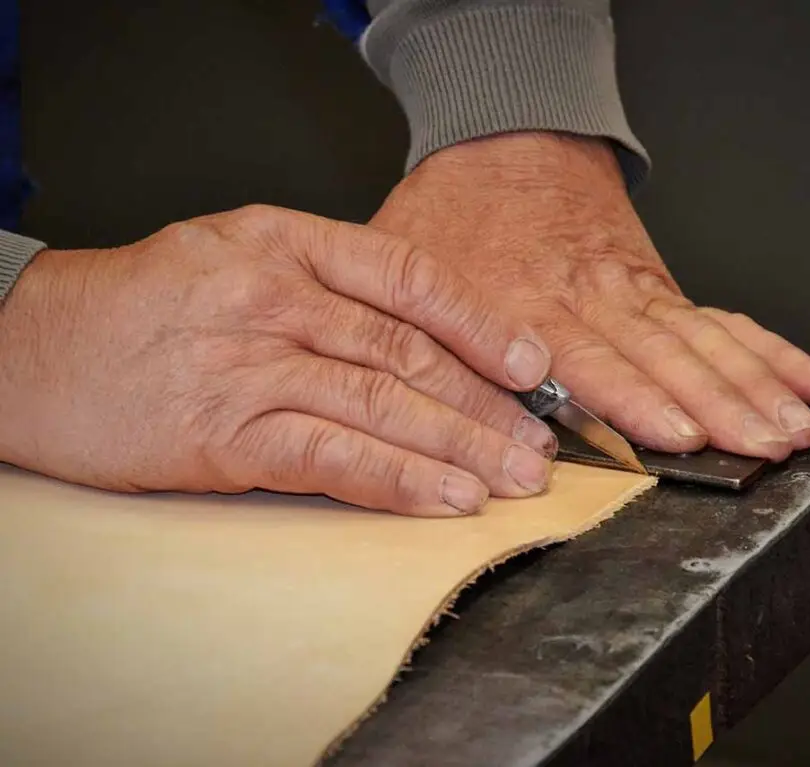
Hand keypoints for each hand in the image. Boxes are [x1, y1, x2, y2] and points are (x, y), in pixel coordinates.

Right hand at [0, 205, 559, 515]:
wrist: (32, 345)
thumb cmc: (145, 304)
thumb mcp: (235, 256)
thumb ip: (325, 285)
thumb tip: (422, 334)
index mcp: (287, 242)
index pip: (411, 277)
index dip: (481, 323)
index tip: (532, 364)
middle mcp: (276, 295)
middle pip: (410, 349)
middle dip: (487, 402)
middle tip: (540, 439)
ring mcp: (251, 362)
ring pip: (384, 402)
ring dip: (462, 445)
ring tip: (515, 476)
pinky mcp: (224, 432)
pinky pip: (332, 455)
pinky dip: (399, 478)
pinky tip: (447, 498)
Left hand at [370, 133, 809, 461]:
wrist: (503, 140)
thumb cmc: (455, 213)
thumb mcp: (407, 273)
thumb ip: (427, 340)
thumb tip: (436, 416)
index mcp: (528, 304)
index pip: (590, 360)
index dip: (636, 399)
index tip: (677, 432)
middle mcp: (594, 301)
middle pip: (667, 358)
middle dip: (722, 406)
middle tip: (767, 446)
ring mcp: (635, 294)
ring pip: (705, 343)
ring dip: (757, 386)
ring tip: (801, 426)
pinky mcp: (659, 289)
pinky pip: (722, 322)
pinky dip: (770, 351)